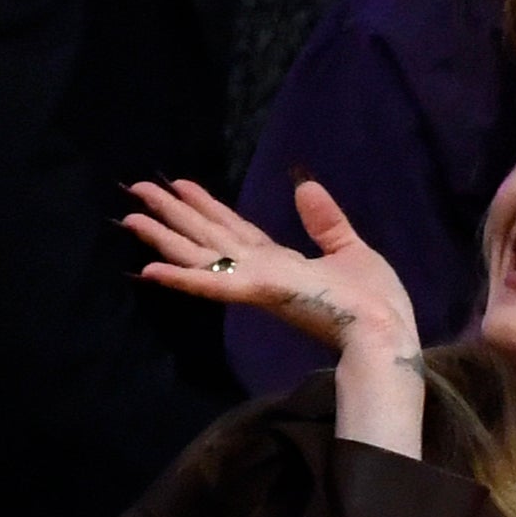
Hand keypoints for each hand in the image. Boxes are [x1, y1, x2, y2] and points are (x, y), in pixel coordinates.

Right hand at [125, 178, 422, 454]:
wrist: (386, 331)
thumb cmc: (375, 300)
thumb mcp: (350, 249)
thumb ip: (325, 221)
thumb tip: (305, 185)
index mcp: (282, 263)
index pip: (235, 230)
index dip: (207, 207)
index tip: (180, 185)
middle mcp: (261, 271)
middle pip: (209, 237)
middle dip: (174, 214)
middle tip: (137, 188)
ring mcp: (257, 282)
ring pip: (200, 254)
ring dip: (164, 237)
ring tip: (130, 216)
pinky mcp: (260, 292)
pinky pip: (214, 285)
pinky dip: (182, 278)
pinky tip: (148, 269)